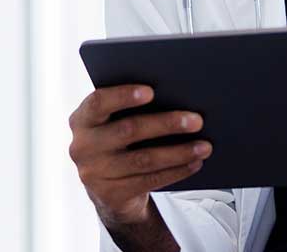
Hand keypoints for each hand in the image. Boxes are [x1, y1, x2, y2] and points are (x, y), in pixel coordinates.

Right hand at [68, 85, 211, 226]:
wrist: (108, 188)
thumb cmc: (118, 142)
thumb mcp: (113, 123)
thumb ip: (128, 109)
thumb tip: (176, 96)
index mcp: (82, 120)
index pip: (97, 103)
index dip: (123, 96)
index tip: (151, 91)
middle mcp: (82, 146)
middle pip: (128, 131)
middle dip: (166, 124)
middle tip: (197, 120)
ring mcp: (94, 173)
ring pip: (143, 159)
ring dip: (178, 152)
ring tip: (204, 146)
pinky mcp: (110, 195)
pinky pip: (149, 181)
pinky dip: (176, 171)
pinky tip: (194, 163)